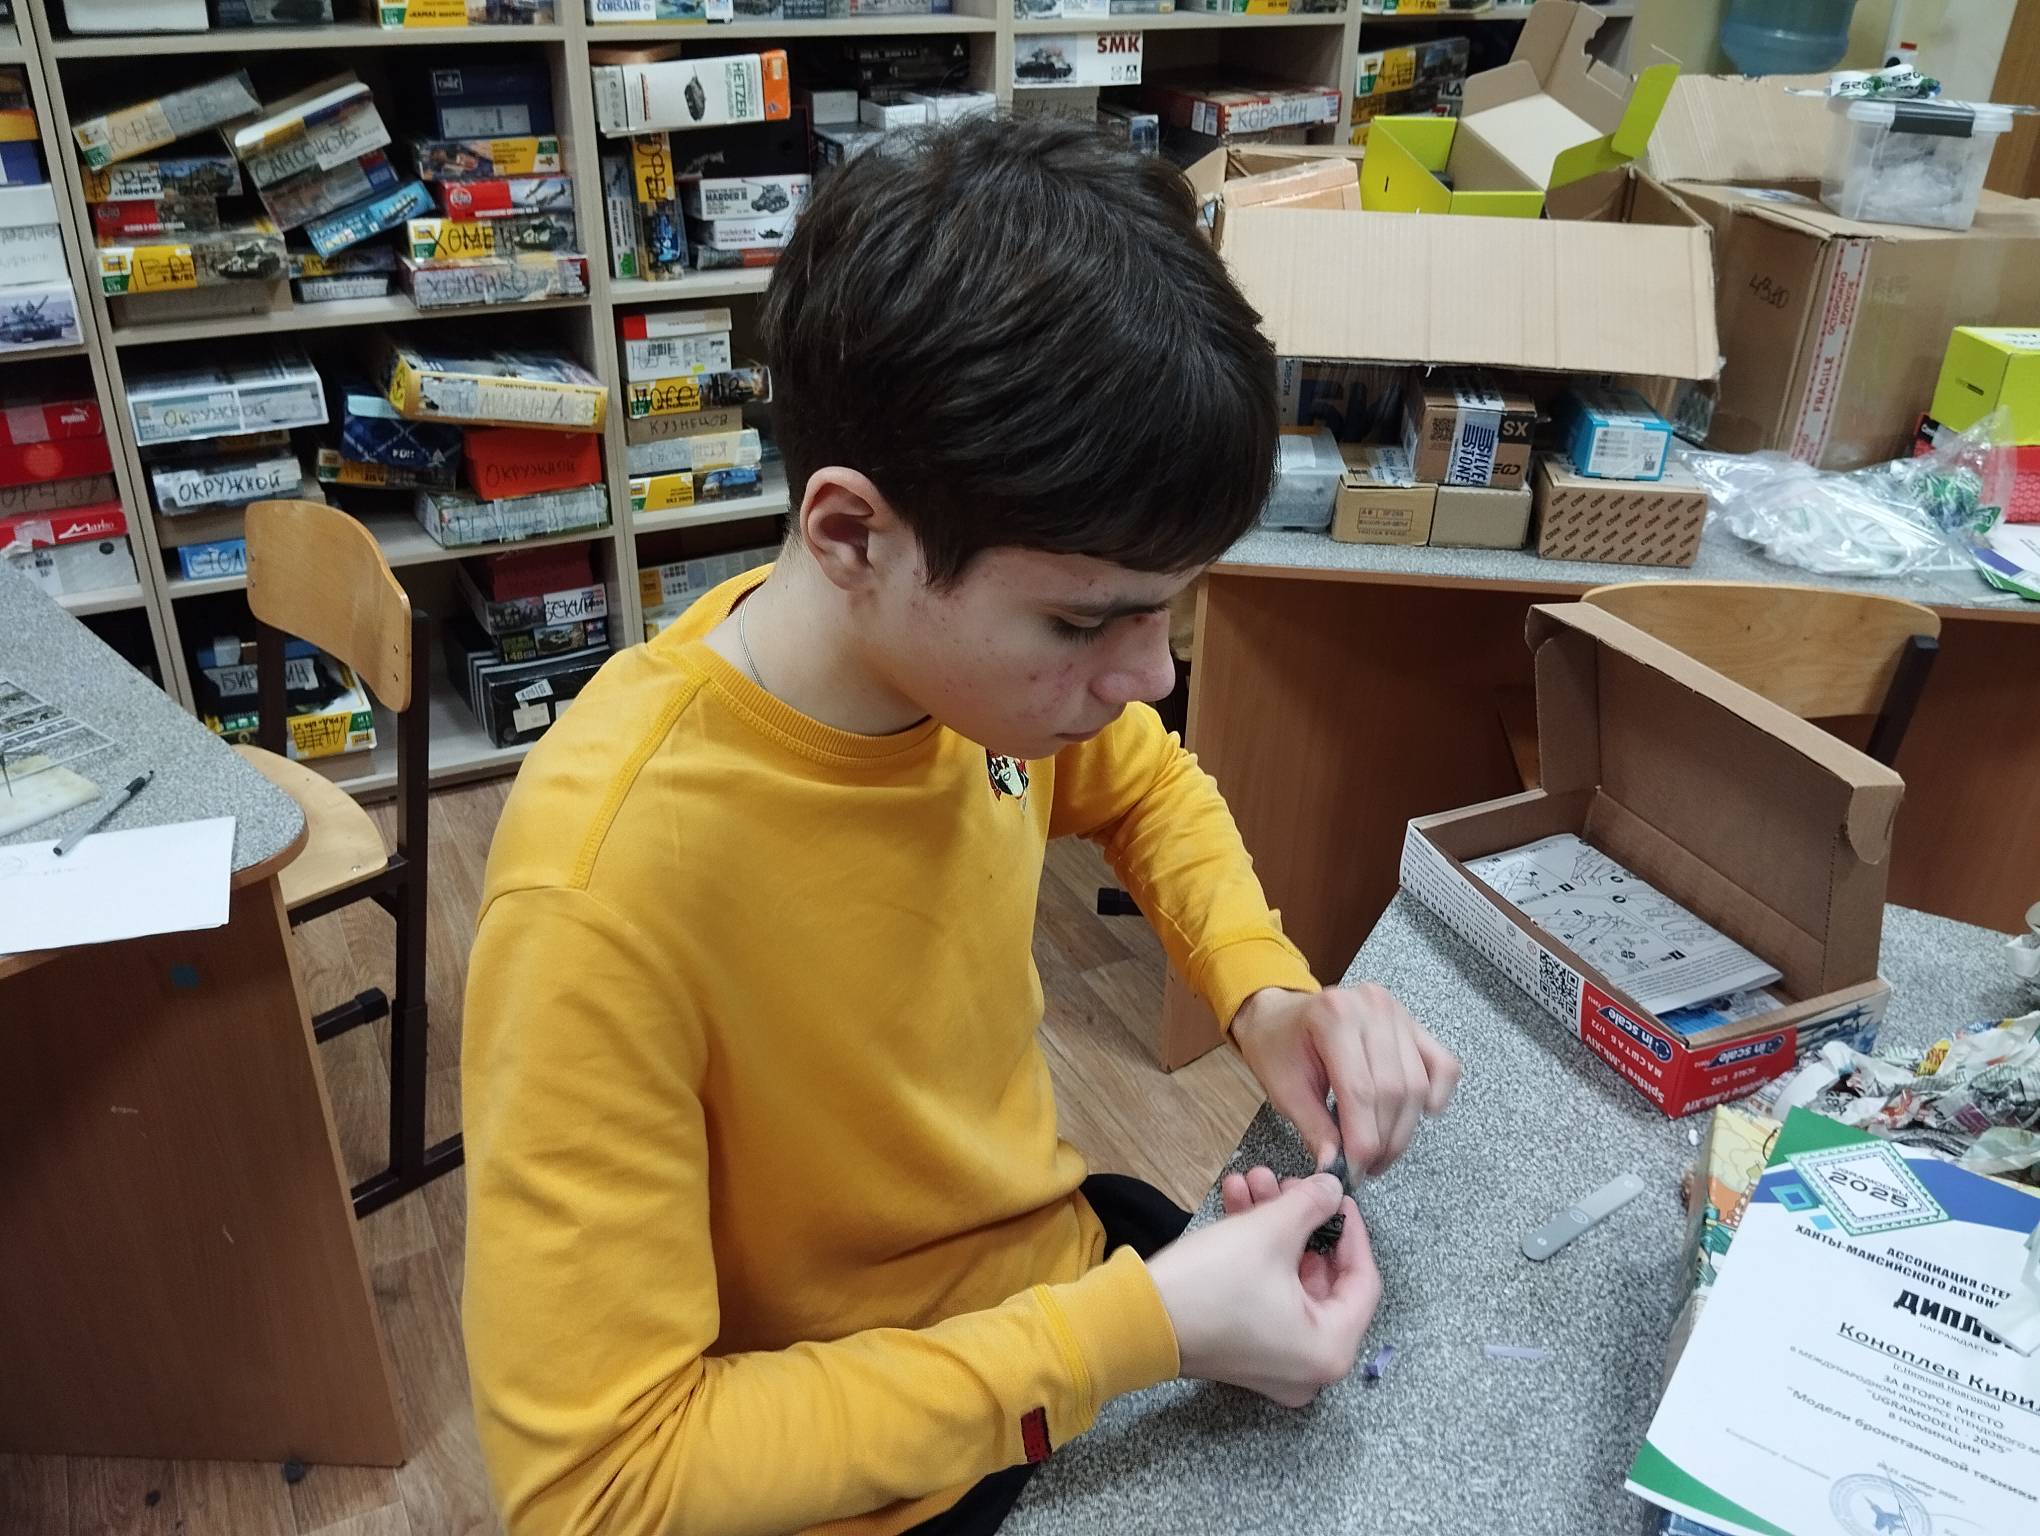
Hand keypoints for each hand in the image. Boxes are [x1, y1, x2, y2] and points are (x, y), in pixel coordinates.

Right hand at [1145, 1171, 1379, 1408]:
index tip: (1335, 1193)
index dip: (1351, 1229)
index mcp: (1330, 1349)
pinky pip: (1268, 1295)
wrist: (1134, 1320)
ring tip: (1252, 1181)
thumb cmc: (1212, 1284)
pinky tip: (1236, 1204)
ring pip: (1291, 1279)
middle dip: (1301, 1220)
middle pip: (1323, 1277)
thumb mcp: (1269, 1232)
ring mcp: (1276, 1362)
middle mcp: (1310, 1366)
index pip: (1363, 1280)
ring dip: (1273, 1227)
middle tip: (1286, 1183)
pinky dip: (1257, 1253)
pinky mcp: (1245, 1350)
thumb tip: (1333, 1188)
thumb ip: (1312, 1204)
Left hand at [1232, 984, 1460, 1179]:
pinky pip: (1442, 1065)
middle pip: (1394, 1089)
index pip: (1361, 1090)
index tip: (1356, 1171)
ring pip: (1418, 1083)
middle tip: (1369, 1168)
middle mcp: (1372, 1008)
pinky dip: (1437, 1094)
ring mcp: (1397, 1013)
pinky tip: (1419, 1117)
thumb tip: (1337, 1169)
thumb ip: (1315, 1130)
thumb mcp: (1284, 1090)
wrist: (1280, 1016)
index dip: (1363, 1140)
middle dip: (1384, 1140)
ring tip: (1382, 1153)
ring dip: (1405, 1128)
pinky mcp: (1413, 1025)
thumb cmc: (1277, 1047)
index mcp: (1334, 1016)